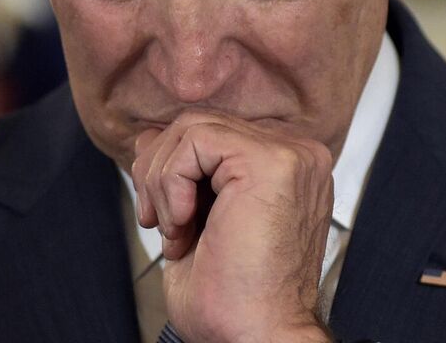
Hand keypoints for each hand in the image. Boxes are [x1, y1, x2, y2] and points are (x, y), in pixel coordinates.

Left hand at [130, 111, 334, 342]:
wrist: (256, 337)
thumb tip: (148, 136)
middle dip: (159, 174)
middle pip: (198, 124)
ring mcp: (290, 156)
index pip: (210, 134)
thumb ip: (179, 172)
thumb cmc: (234, 300)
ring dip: (162, 181)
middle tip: (164, 227)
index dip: (171, 171)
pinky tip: (186, 222)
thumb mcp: (193, 221)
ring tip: (177, 230)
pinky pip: (196, 139)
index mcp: (285, 170)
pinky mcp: (273, 163)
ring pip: (192, 127)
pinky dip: (171, 181)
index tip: (170, 223)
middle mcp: (296, 157)